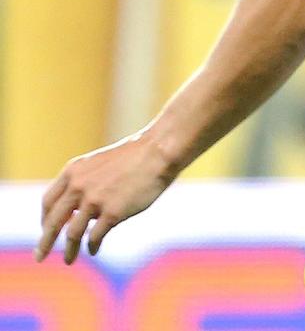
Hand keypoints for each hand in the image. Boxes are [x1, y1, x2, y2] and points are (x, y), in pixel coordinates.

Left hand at [36, 132, 175, 264]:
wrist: (158, 151)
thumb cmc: (134, 156)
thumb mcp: (100, 164)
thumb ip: (84, 183)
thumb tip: (74, 211)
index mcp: (73, 171)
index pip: (48, 201)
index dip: (45, 218)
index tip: (46, 229)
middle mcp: (78, 186)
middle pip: (53, 222)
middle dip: (45, 242)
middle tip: (40, 256)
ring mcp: (94, 200)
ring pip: (72, 233)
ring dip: (69, 250)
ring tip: (69, 260)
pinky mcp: (112, 213)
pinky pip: (95, 237)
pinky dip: (92, 246)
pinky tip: (94, 250)